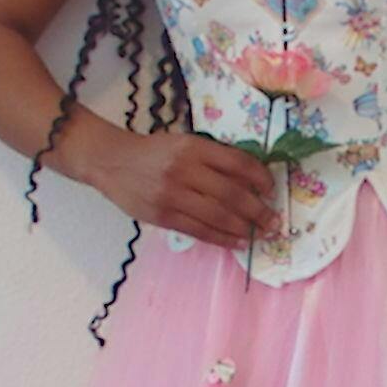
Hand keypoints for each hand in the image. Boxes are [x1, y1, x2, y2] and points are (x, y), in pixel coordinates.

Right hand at [94, 128, 282, 248]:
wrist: (112, 162)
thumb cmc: (154, 153)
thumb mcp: (184, 144)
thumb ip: (213, 159)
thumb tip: (250, 180)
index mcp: (194, 147)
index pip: (237, 162)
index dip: (259, 177)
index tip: (271, 189)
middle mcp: (185, 170)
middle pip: (231, 193)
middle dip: (258, 210)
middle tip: (274, 221)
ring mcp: (173, 195)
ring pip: (218, 216)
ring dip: (245, 228)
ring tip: (261, 234)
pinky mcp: (164, 216)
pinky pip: (200, 231)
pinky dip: (223, 238)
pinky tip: (239, 243)